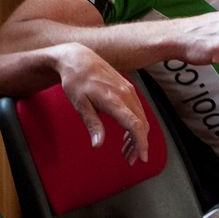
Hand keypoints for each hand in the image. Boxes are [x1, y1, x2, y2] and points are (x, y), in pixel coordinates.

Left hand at [50, 43, 148, 163]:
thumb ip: (92, 124)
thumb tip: (98, 144)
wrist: (78, 58)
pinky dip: (136, 125)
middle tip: (130, 160)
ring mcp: (129, 90)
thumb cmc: (76, 80)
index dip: (141, 143)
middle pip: (142, 124)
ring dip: (137, 136)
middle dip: (139, 145)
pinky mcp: (128, 89)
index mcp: (114, 100)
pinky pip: (138, 110)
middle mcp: (126, 94)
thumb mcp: (80, 104)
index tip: (142, 158)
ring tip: (126, 151)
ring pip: (141, 118)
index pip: (135, 125)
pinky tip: (127, 134)